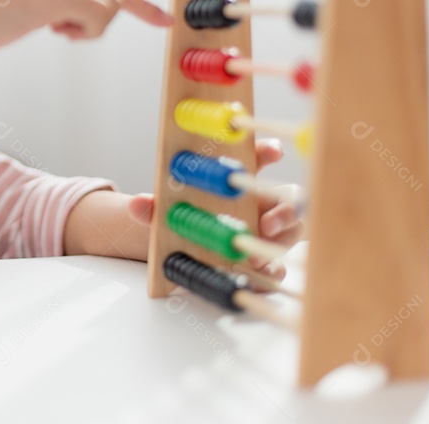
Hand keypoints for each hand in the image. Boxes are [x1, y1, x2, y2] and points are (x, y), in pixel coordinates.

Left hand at [128, 138, 303, 279]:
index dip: (268, 152)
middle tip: (267, 221)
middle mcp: (259, 203)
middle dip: (284, 207)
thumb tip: (136, 204)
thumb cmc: (181, 217)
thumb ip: (152, 207)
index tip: (272, 152)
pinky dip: (271, 271)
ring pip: (291, 231)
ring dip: (280, 240)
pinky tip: (258, 276)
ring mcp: (267, 232)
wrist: (179, 247)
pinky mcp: (264, 260)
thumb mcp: (163, 211)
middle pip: (288, 198)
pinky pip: (278, 265)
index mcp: (237, 181)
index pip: (258, 158)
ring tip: (255, 253)